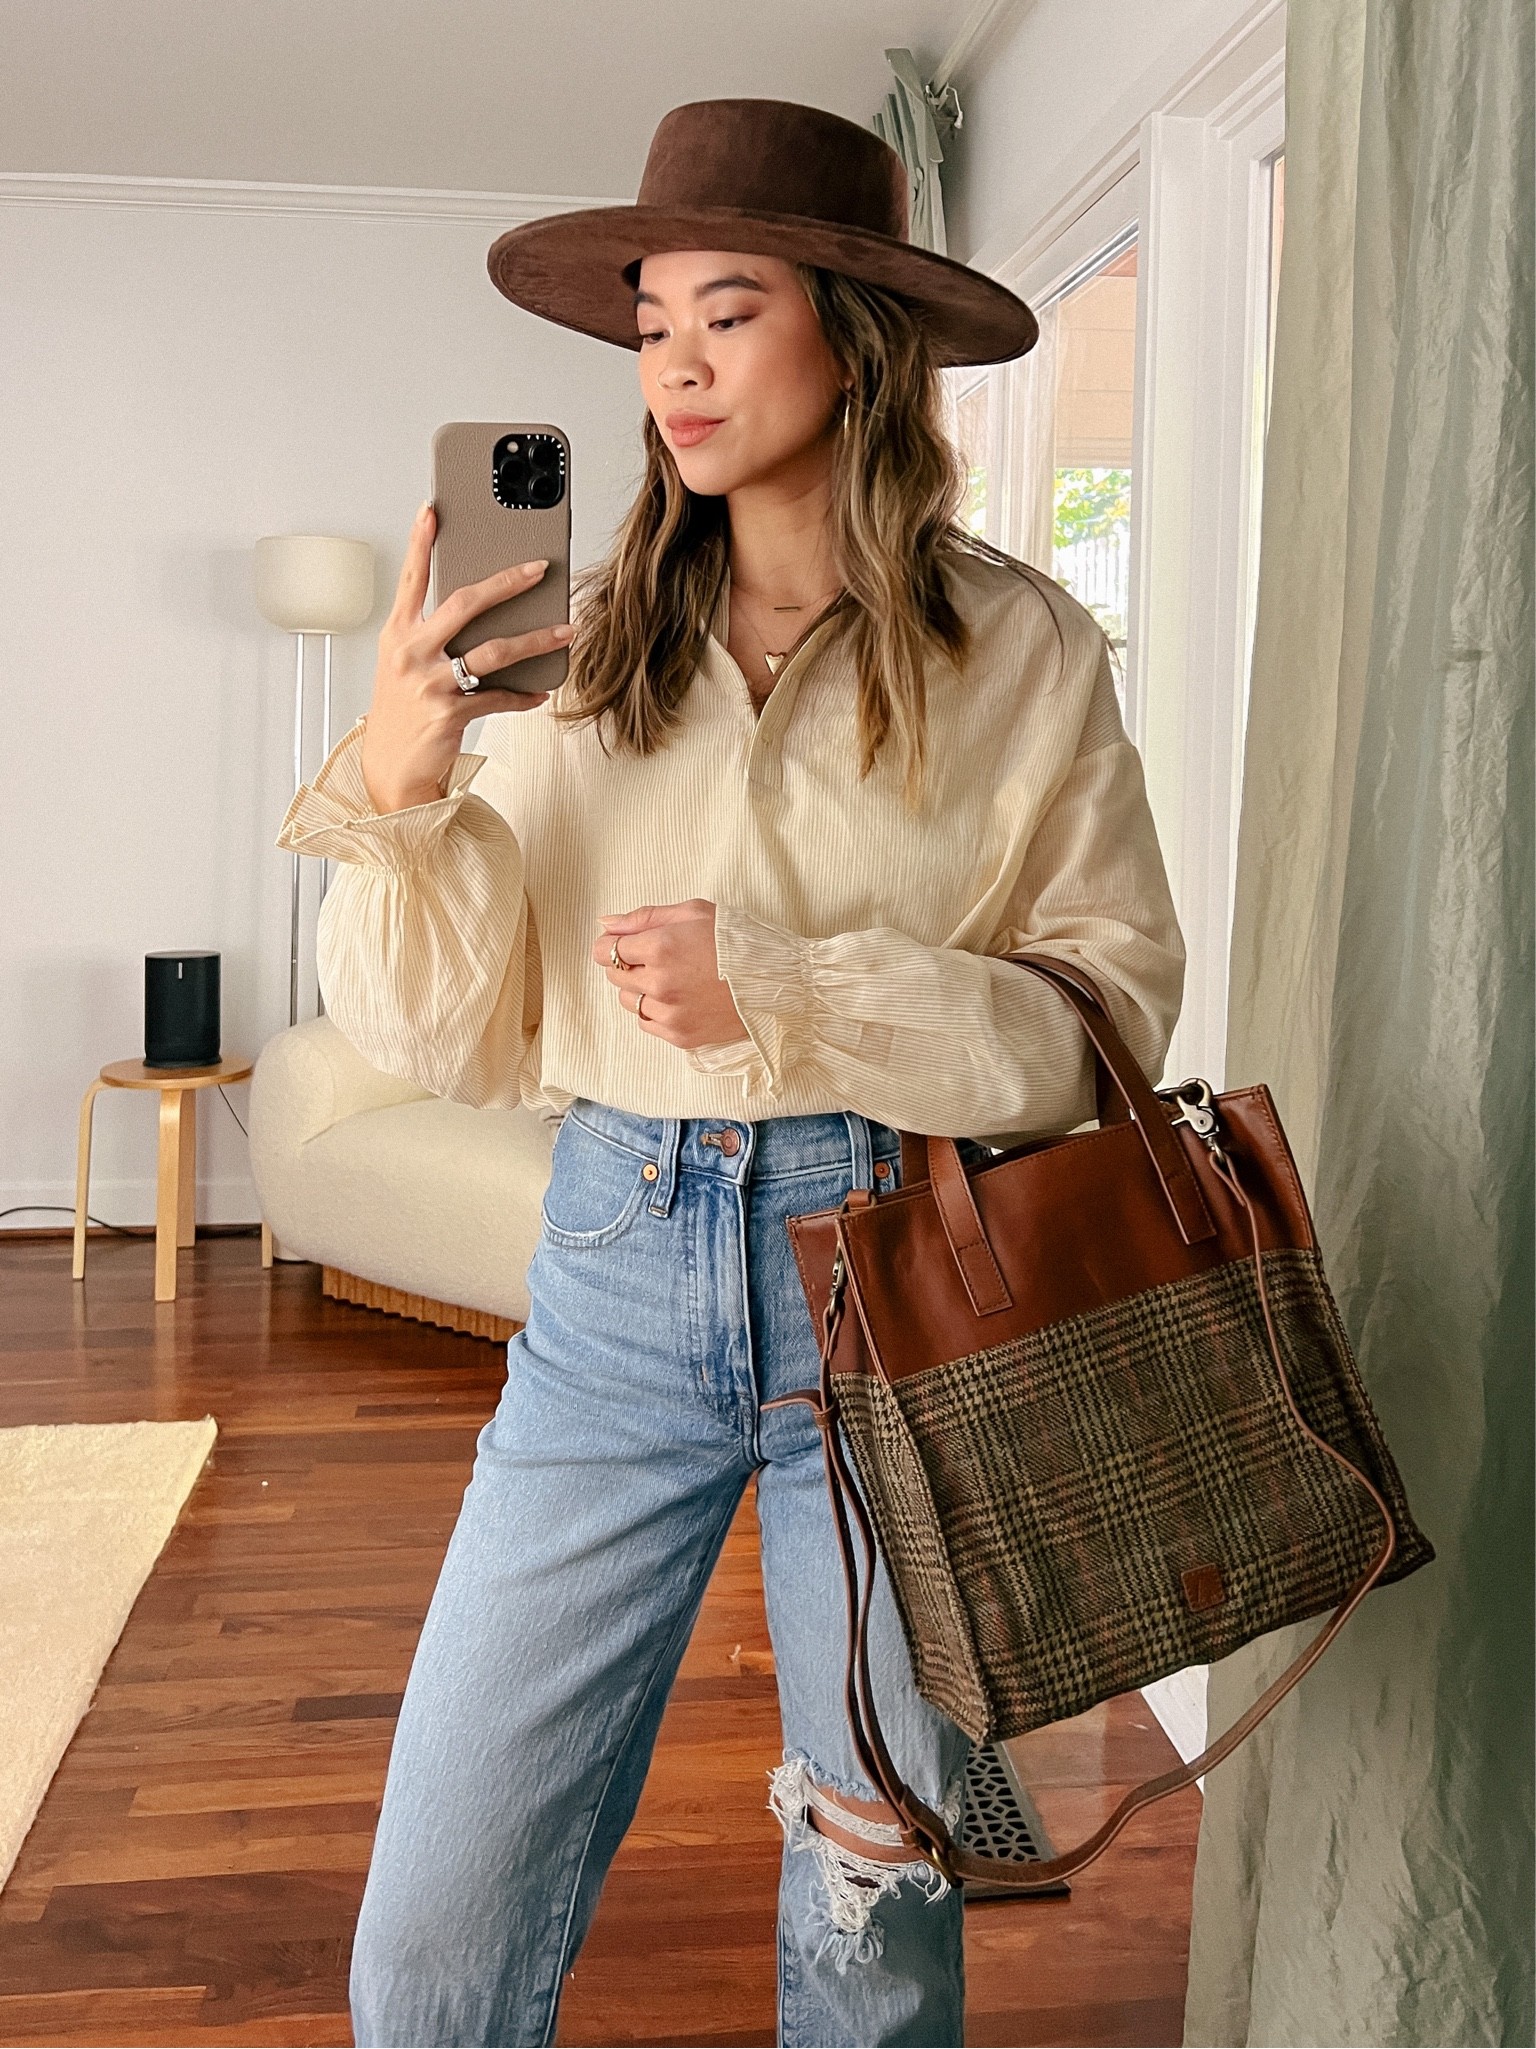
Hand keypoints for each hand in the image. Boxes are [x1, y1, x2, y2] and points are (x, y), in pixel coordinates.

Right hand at [360, 500, 573, 812]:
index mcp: (397, 634)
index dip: (421, 542)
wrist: (391, 769)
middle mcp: (410, 653)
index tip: (433, 509)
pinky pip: (499, 696)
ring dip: (536, 639)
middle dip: (506, 582)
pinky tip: (540, 692)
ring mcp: (429, 683)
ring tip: (565, 630)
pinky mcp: (449, 714)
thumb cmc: (403, 712)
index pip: (411, 579)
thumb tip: (484, 610)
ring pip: (493, 650)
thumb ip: (433, 635)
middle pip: (464, 603)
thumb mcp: (405, 666)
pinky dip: (524, 695)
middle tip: (539, 569)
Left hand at [592, 900, 748, 1049]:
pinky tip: (681, 997)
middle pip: (614, 975)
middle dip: (629, 963)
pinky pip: (646, 1022)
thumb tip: (605, 924)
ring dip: (640, 989)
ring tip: (673, 978)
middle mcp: (659, 983)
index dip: (615, 943)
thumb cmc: (738, 941)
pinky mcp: (679, 1035)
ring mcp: (669, 1013)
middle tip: (661, 958)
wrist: (777, 982)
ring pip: (627, 1000)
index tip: (628, 942)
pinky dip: (655, 1010)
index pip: (605, 949)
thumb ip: (643, 918)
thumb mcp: (694, 913)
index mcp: (660, 947)